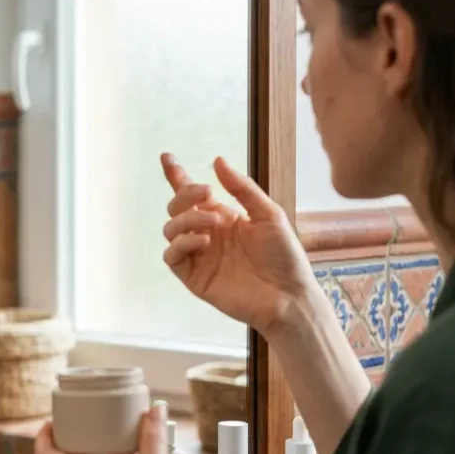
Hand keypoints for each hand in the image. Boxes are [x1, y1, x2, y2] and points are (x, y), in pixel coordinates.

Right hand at [161, 153, 315, 338]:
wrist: (287, 296)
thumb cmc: (284, 256)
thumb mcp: (269, 214)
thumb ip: (242, 188)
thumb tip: (218, 160)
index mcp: (223, 217)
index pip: (193, 195)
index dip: (177, 176)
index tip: (167, 157)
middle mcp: (207, 234)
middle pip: (177, 208)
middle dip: (185, 195)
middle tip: (207, 194)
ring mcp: (199, 256)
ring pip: (171, 229)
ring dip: (187, 220)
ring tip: (213, 225)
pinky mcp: (194, 277)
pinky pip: (172, 256)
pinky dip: (182, 243)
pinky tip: (203, 242)